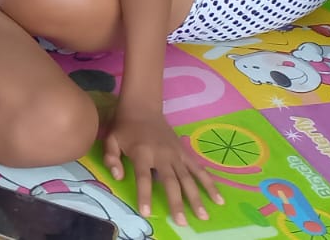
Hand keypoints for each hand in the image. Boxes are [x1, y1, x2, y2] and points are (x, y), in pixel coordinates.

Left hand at [104, 107, 222, 226]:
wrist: (142, 107)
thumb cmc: (125, 127)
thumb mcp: (110, 140)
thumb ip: (111, 158)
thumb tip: (118, 177)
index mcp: (142, 153)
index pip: (143, 178)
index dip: (145, 195)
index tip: (147, 212)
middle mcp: (162, 155)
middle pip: (171, 182)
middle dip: (177, 203)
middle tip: (182, 222)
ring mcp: (176, 154)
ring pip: (188, 178)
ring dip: (197, 198)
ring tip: (204, 216)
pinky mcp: (184, 152)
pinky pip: (199, 169)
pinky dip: (209, 183)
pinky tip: (218, 198)